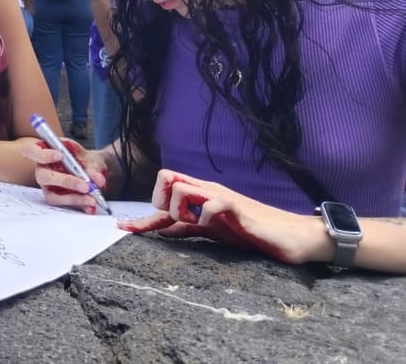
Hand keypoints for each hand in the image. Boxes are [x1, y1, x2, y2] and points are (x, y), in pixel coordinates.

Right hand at [22, 137, 108, 212]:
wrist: (91, 170)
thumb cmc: (84, 159)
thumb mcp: (90, 157)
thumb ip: (93, 166)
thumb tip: (96, 179)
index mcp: (44, 152)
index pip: (31, 151)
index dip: (42, 154)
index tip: (60, 155)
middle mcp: (42, 169)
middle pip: (43, 176)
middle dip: (65, 181)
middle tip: (85, 186)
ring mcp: (47, 185)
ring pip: (52, 195)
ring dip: (73, 198)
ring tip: (91, 199)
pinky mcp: (55, 198)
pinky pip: (63, 204)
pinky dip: (78, 205)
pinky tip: (90, 206)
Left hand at [118, 170, 329, 263]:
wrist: (291, 236)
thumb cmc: (250, 231)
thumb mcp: (211, 231)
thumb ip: (185, 228)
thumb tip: (159, 228)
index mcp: (198, 195)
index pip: (162, 197)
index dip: (141, 215)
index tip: (122, 228)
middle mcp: (206, 190)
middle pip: (165, 178)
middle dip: (159, 202)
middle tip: (173, 222)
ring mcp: (220, 196)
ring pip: (181, 188)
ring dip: (179, 209)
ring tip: (195, 225)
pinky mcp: (237, 207)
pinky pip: (210, 203)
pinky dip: (203, 215)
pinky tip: (210, 225)